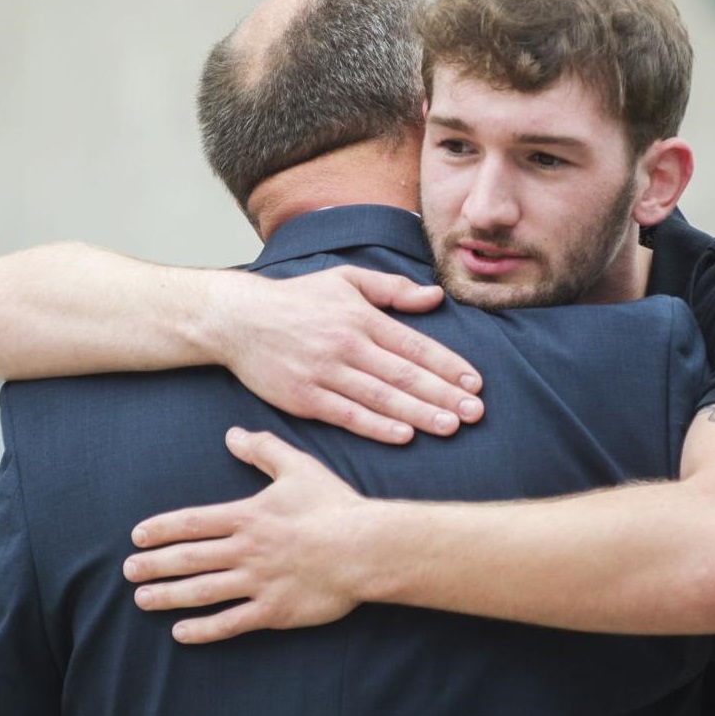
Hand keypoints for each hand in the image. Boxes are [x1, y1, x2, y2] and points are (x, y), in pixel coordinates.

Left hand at [124, 427, 368, 641]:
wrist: (365, 547)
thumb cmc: (334, 506)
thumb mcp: (298, 467)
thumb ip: (264, 449)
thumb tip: (233, 433)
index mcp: (248, 516)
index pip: (193, 522)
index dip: (162, 529)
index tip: (137, 536)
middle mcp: (246, 550)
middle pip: (189, 558)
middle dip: (154, 565)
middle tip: (128, 571)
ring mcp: (257, 582)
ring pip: (202, 592)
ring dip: (168, 596)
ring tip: (141, 599)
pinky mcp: (274, 610)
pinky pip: (230, 623)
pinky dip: (202, 629)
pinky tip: (180, 632)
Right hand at [211, 266, 483, 443]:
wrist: (238, 319)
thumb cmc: (297, 298)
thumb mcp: (345, 279)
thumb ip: (392, 288)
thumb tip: (434, 297)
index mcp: (361, 317)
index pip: (415, 345)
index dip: (448, 366)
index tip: (475, 383)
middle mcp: (347, 344)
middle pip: (405, 374)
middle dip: (444, 395)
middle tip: (476, 413)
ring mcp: (325, 372)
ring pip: (381, 397)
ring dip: (419, 413)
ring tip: (451, 427)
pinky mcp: (304, 397)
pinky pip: (347, 415)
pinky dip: (377, 426)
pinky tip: (404, 435)